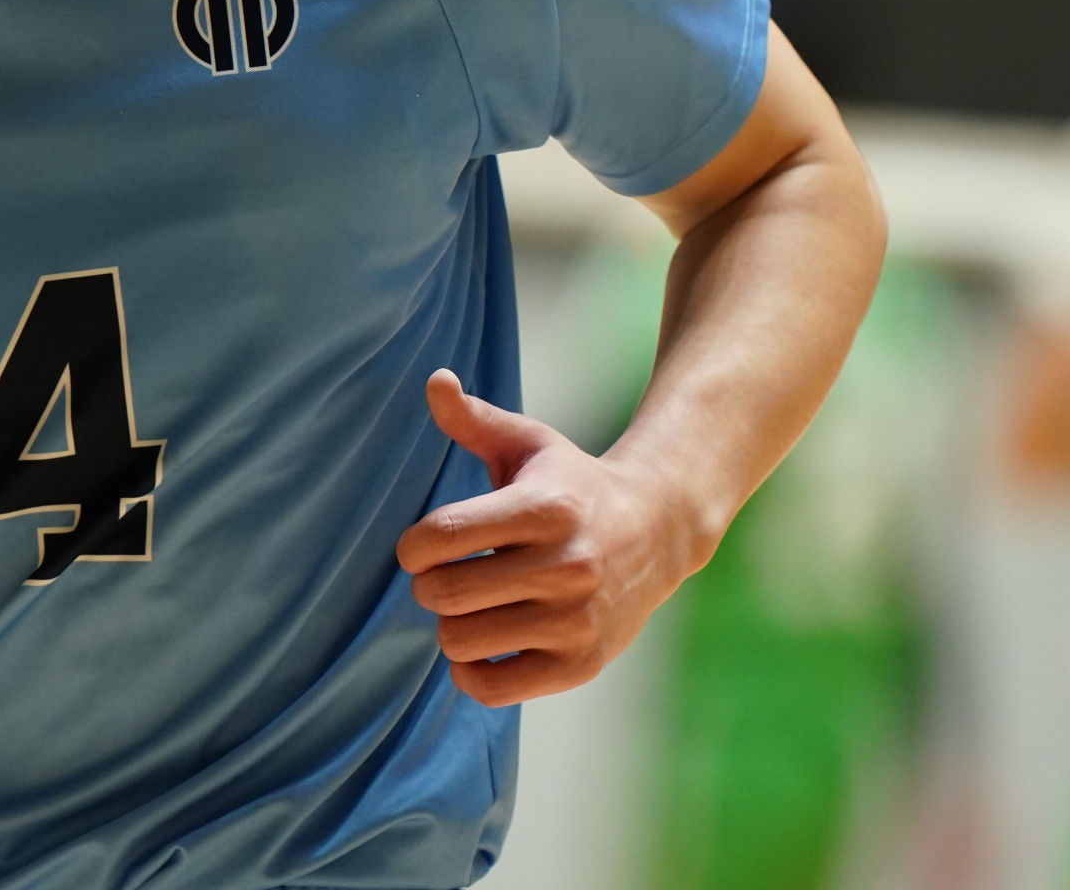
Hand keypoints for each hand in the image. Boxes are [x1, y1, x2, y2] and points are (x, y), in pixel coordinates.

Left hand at [397, 369, 700, 705]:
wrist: (657, 531)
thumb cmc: (573, 484)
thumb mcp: (530, 443)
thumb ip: (474, 418)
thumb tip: (435, 381)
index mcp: (545, 508)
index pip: (440, 536)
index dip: (412, 545)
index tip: (422, 545)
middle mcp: (566, 566)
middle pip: (444, 593)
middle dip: (428, 585)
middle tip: (444, 576)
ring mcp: (576, 620)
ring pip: (461, 642)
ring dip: (450, 626)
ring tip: (470, 606)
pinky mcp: (582, 664)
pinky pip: (492, 688)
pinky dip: (471, 672)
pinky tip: (483, 644)